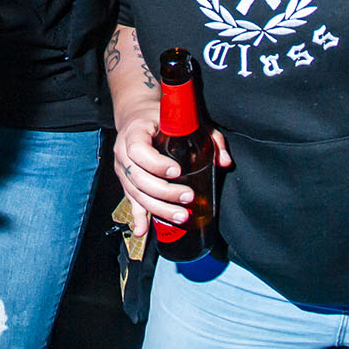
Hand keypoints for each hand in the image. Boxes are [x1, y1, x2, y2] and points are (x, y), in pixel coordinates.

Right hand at [111, 100, 230, 237]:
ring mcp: (123, 169)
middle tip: (187, 197)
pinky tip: (143, 230)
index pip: (138, 150)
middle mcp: (123, 152)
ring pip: (136, 193)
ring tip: (181, 215)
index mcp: (135, 132)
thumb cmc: (160, 117)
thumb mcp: (183, 119)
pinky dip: (137, 217)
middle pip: (138, 178)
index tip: (177, 171)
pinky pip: (131, 201)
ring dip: (158, 208)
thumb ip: (209, 137)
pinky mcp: (126, 182)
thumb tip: (225, 161)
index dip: (156, 164)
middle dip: (164, 192)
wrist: (136, 117)